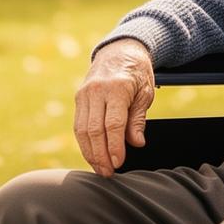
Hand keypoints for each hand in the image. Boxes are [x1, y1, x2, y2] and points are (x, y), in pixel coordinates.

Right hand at [74, 38, 155, 176]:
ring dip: (90, 153)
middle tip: (108, 173)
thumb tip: (136, 144)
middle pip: (94, 130)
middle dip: (100, 155)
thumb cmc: (137, 73)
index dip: (115, 146)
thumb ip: (138, 119)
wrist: (119, 50)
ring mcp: (84, 94)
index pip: (112, 123)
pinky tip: (92, 156)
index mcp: (116, 87)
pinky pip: (78, 125)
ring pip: (81, 130)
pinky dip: (84, 143)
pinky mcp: (78, 98)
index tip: (119, 163)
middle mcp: (96, 90)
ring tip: (100, 169)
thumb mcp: (145, 92)